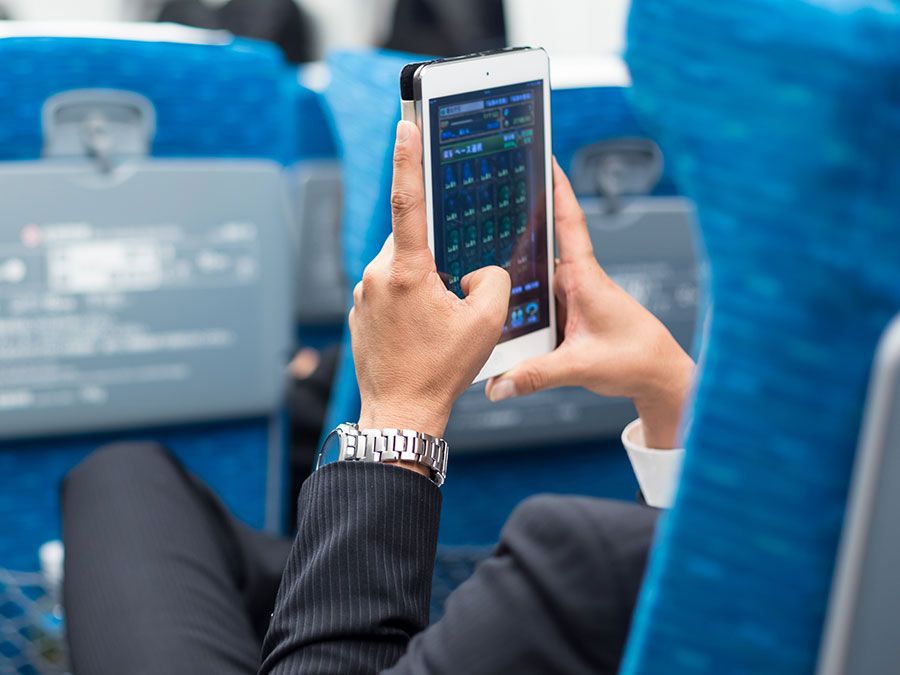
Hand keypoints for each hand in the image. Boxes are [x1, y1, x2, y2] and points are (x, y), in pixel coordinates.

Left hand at [350, 120, 510, 444]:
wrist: (400, 413)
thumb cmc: (440, 371)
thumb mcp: (487, 323)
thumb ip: (492, 279)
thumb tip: (478, 271)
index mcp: (407, 271)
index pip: (407, 201)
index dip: (407, 159)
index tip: (404, 125)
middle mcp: (377, 276)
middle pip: (412, 241)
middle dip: (437, 255)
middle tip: (454, 291)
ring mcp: (364, 294)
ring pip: (401, 266)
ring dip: (424, 281)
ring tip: (438, 323)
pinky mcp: (360, 311)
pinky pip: (390, 289)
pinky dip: (409, 299)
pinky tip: (423, 331)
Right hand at [484, 159, 694, 448]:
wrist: (659, 377)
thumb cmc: (635, 360)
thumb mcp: (581, 367)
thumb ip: (536, 376)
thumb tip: (496, 385)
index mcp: (586, 278)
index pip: (569, 222)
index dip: (557, 187)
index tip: (544, 155)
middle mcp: (578, 281)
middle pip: (537, 250)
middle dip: (510, 235)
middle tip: (478, 219)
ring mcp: (572, 297)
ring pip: (533, 280)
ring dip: (512, 280)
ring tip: (478, 279)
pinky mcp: (570, 313)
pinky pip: (538, 302)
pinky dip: (520, 305)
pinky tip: (499, 316)